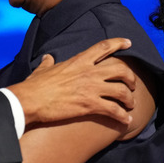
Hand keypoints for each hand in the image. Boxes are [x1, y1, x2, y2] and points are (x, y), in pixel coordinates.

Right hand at [7, 37, 135, 125]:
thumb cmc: (35, 85)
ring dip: (129, 98)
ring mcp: (91, 89)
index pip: (104, 47)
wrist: (30, 100)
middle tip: (132, 84)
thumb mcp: (43, 69)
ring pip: (122, 91)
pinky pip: (114, 110)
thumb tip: (47, 58)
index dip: (118, 43)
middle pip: (121, 70)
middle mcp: (89, 72)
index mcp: (79, 61)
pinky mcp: (90, 105)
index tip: (128, 43)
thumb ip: (48, 63)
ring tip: (130, 104)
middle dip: (130, 77)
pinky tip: (126, 120)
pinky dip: (123, 116)